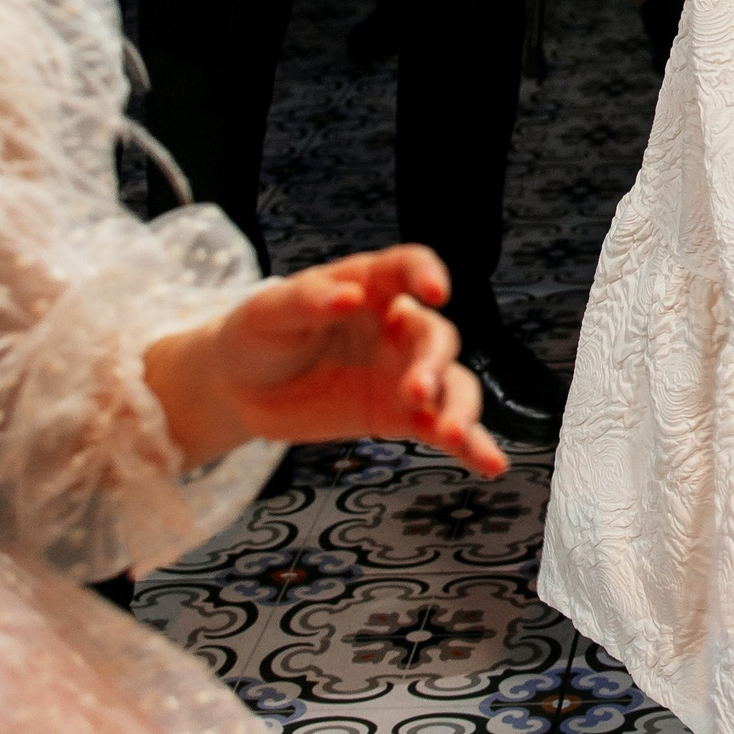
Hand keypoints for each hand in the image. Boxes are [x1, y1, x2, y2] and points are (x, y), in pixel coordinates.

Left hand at [144, 244, 503, 479]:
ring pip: (452, 385)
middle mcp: (397, 327)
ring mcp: (404, 373)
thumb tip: (347, 296)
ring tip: (452, 435)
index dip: (428, 274)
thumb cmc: (258, 333)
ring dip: (460, 408)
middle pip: (437, 336)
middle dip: (433, 362)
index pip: (409, 267)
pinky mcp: (400, 417)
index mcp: (371, 285)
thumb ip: (307, 300)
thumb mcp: (269, 311)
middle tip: (416, 390)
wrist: (241, 387)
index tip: (436, 293)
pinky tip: (491, 465)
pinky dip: (471, 447)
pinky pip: (442, 430)